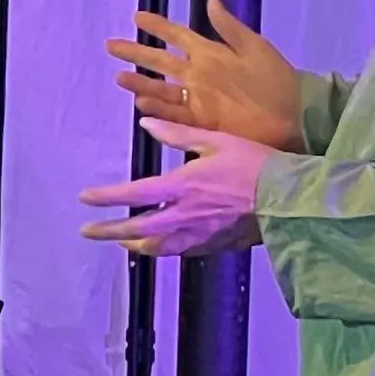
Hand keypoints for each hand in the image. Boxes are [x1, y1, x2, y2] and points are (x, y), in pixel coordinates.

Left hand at [79, 121, 272, 258]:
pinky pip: (181, 252)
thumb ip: (178, 135)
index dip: (106, 198)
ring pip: (157, 247)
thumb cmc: (254, 162)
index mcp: (182, 186)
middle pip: (137, 228)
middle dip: (109, 231)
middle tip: (88, 231)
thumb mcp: (216, 140)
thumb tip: (146, 123)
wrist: (289, 197)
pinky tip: (160, 246)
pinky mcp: (214, 245)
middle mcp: (184, 215)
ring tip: (121, 242)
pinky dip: (165, 250)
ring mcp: (199, 235)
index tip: (85, 198)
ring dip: (134, 245)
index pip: (134, 194)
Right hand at [106, 0, 304, 152]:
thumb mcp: (254, 45)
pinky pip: (175, 115)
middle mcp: (199, 75)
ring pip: (162, 89)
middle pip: (160, 62)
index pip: (177, 36)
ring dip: (141, 84)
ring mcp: (198, 99)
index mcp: (211, 53)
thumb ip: (227, 26)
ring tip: (120, 78)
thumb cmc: (277, 77)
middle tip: (111, 45)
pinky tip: (142, 105)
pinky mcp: (203, 121)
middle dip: (136, 53)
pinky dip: (159, 110)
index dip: (157, 26)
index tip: (136, 16)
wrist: (295, 113)